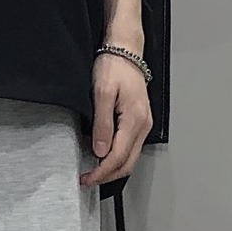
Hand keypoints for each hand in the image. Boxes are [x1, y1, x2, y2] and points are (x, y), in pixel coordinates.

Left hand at [83, 48, 152, 188]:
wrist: (126, 50)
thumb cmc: (114, 66)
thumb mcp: (103, 92)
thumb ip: (102, 123)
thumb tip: (100, 150)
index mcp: (135, 120)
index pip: (118, 157)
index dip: (102, 172)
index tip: (87, 178)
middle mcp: (143, 125)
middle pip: (128, 163)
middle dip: (108, 176)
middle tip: (88, 180)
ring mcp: (144, 123)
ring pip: (131, 157)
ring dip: (113, 168)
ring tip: (94, 172)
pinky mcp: (140, 120)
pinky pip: (131, 147)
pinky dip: (118, 158)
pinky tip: (105, 157)